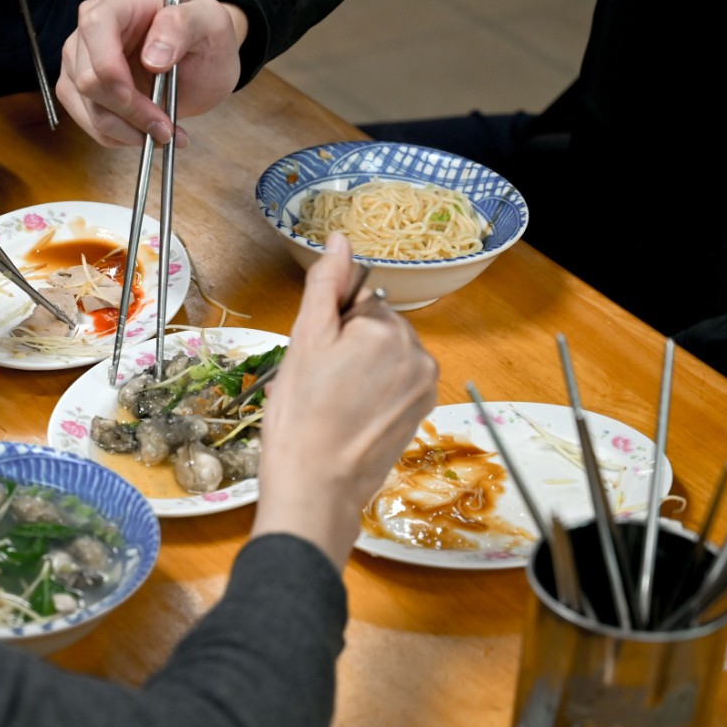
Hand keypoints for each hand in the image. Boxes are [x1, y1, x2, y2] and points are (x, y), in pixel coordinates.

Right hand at [56, 0, 247, 147]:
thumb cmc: (205, 39)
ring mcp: (81, 60)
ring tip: (164, 134)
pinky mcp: (81, 90)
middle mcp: (93, 28)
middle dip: (128, 112)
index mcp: (123, 2)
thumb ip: (183, 26)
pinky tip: (147, 133)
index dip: (109, 69)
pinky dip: (120, 137)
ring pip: (87, 107)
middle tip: (167, 128)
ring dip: (127, 131)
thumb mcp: (212, 24)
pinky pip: (90, 124)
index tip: (134, 99)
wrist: (201, 64)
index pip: (96, 28)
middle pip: (88, 78)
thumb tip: (152, 57)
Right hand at [251, 233, 439, 566]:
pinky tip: (351, 415)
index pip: (358, 302)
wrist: (318, 486)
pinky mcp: (423, 410)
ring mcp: (425, 384)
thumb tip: (340, 240)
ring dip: (363, 369)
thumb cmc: (302, 416)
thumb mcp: (305, 340)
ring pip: (388, 355)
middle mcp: (417, 352)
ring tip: (335, 402)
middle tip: (321, 382)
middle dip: (350, 346)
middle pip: (377, 327)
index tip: (316, 358)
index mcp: (386, 328)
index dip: (332, 326)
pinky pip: (398, 382)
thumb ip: (326, 284)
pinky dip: (376, 391)